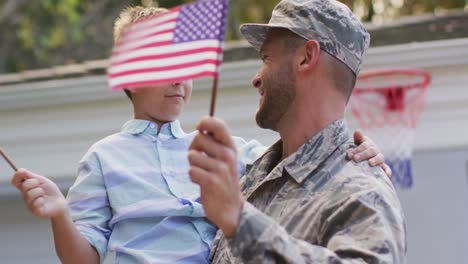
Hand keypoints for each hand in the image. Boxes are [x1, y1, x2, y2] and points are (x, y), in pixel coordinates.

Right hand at [11, 169, 68, 218]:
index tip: (23, 172)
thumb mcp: (42, 181)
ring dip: (40, 192)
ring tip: (44, 195)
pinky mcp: (34, 211)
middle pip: (24, 185)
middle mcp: (25, 196)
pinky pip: (35, 203)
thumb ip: (31, 176)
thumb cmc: (50, 192)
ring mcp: (29, 204)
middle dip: (34, 183)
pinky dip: (42, 200)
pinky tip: (44, 202)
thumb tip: (20, 170)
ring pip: (30, 194)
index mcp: (26, 188)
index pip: (15, 181)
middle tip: (40, 186)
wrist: (60, 202)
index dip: (17, 176)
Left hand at [188, 117, 242, 236]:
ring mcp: (220, 169)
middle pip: (198, 138)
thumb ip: (216, 142)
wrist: (231, 208)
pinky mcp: (211, 182)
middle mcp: (228, 155)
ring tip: (203, 172)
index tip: (200, 128)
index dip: (205, 122)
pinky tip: (202, 182)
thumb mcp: (225, 158)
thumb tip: (201, 127)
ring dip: (193, 165)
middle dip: (194, 148)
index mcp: (231, 147)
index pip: (219, 125)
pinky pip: (191, 171)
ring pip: (192, 155)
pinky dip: (193, 177)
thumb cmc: (223, 179)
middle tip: (200, 160)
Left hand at [347, 130, 391, 176]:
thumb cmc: (357, 151)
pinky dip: (387, 171)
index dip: (357, 149)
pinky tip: (386, 174)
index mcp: (368, 144)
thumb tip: (357, 131)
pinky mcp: (382, 166)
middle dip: (363, 155)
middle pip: (371, 151)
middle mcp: (375, 150)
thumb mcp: (356, 144)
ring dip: (375, 160)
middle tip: (355, 159)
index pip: (364, 145)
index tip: (349, 155)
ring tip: (370, 163)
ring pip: (380, 158)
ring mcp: (379, 158)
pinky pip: (386, 168)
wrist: (361, 159)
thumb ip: (358, 138)